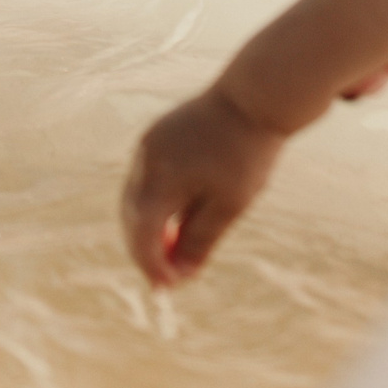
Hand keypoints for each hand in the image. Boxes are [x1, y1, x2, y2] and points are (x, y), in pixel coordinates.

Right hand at [120, 87, 285, 286]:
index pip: (141, 234)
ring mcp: (147, 144)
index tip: (168, 289)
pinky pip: (146, 177)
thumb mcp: (229, 206)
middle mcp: (145, 160)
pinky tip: (175, 217)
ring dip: (148, 227)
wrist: (255, 98)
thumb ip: (199, 241)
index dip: (151, 265)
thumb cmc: (246, 154)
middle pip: (132, 216)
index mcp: (160, 179)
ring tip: (172, 251)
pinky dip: (155, 203)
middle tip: (168, 277)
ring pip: (135, 196)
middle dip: (145, 249)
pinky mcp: (156, 135)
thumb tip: (179, 273)